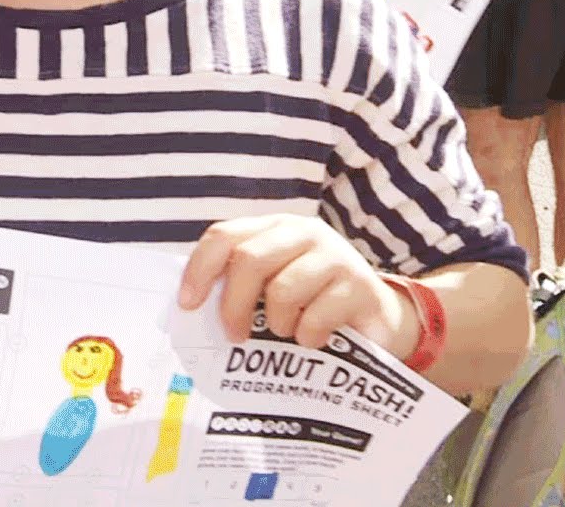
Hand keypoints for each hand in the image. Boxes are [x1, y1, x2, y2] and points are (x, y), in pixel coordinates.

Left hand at [179, 215, 417, 355]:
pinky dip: (307, 336)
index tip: (187, 305)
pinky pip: (315, 317)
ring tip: (288, 331)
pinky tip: (316, 337)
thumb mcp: (272, 284)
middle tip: (234, 336)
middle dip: (233, 304)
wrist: (376, 318)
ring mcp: (334, 255)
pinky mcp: (359, 285)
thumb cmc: (312, 301)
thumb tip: (191, 305)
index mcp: (274, 227)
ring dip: (278, 323)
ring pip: (282, 291)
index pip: (224, 235)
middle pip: (249, 261)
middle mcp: (304, 232)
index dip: (199, 269)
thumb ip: (239, 283)